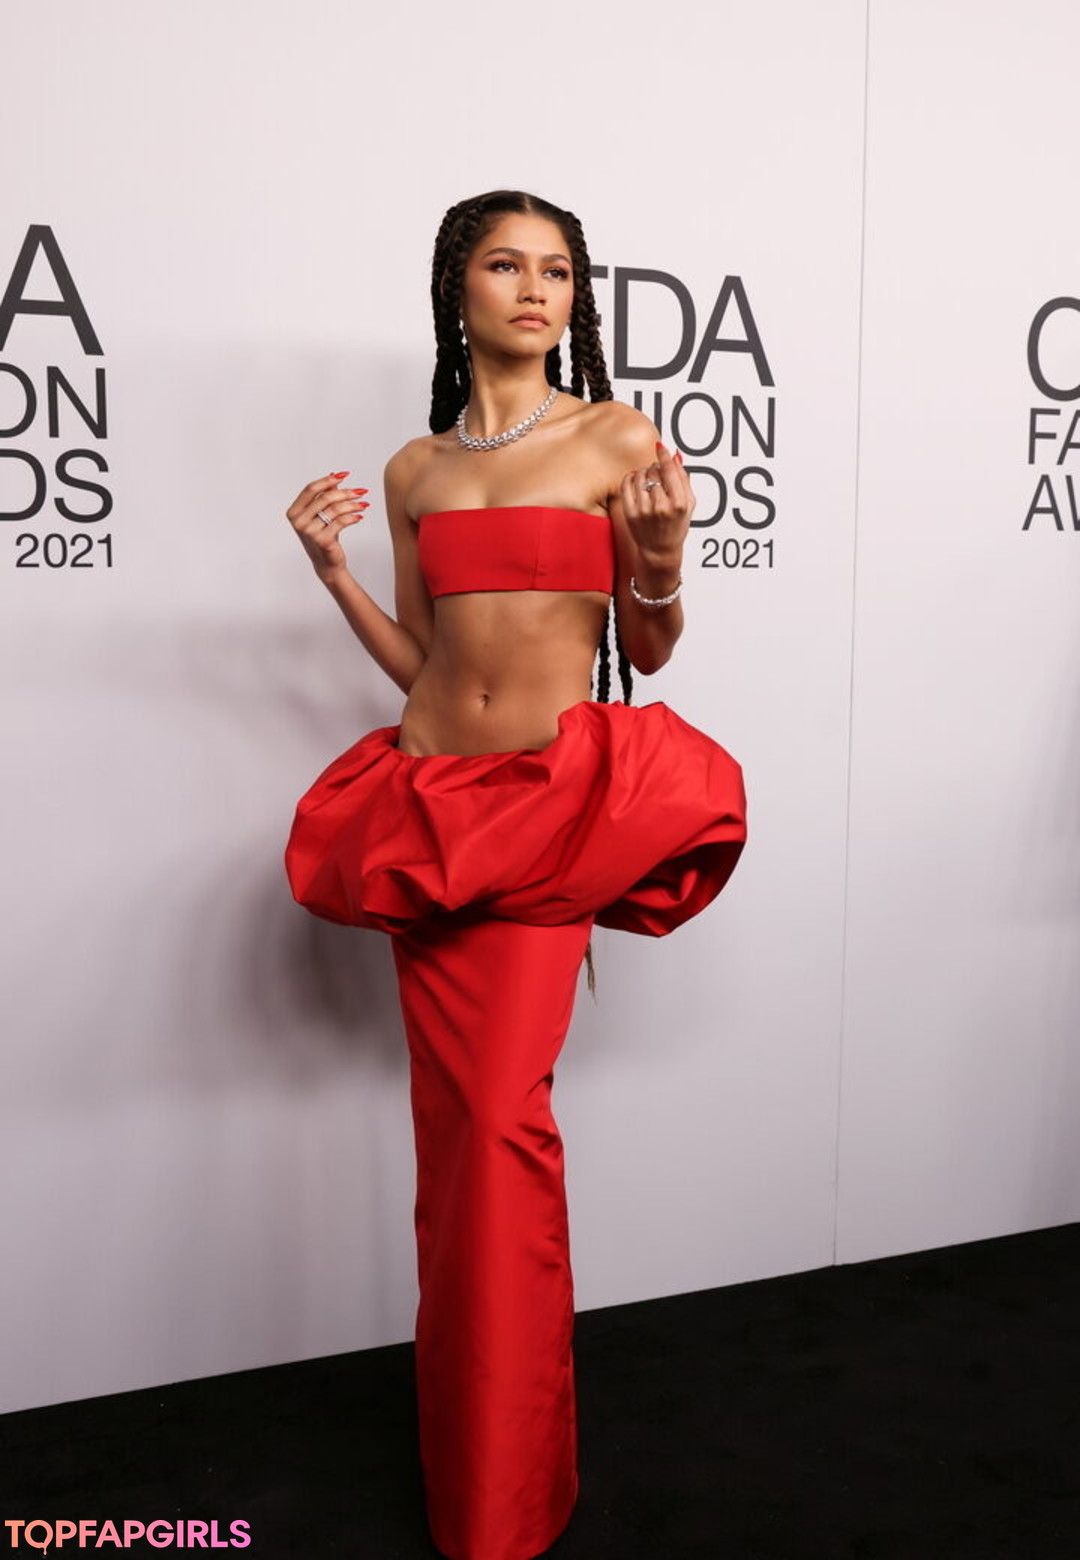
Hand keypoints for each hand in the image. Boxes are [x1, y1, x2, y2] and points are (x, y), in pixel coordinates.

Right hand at [285, 471, 369, 582]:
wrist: (326, 563)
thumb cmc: (323, 536)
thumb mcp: (320, 515)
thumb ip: (324, 496)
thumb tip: (333, 475)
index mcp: (294, 512)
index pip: (310, 489)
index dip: (327, 480)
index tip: (344, 475)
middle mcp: (298, 521)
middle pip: (325, 498)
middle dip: (345, 492)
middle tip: (361, 491)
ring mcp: (309, 531)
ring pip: (335, 509)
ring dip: (353, 505)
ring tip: (364, 504)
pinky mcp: (322, 540)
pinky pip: (341, 522)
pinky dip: (353, 517)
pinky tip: (360, 516)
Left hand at [617, 442, 693, 565]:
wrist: (660, 551)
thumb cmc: (676, 527)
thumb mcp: (688, 504)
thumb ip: (684, 478)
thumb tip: (676, 455)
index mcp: (679, 503)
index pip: (669, 470)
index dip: (663, 455)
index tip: (660, 447)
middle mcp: (661, 507)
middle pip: (654, 471)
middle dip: (655, 468)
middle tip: (657, 473)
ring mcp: (644, 510)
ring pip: (639, 476)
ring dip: (643, 472)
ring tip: (647, 479)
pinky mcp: (630, 513)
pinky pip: (626, 485)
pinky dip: (630, 478)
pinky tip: (635, 480)